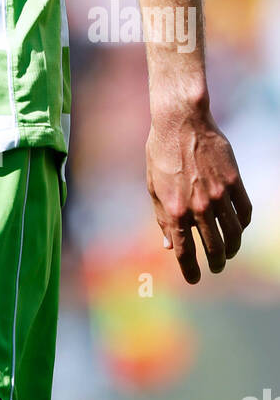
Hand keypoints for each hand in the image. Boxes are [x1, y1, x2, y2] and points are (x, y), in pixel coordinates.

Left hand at [146, 109, 251, 283]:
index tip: (193, 279)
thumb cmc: (161, 152)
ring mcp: (219, 195)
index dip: (190, 270)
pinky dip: (243, 225)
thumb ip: (162, 218)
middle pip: (214, 248)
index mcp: (175, 210)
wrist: (181, 121)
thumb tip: (168, 245)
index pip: (185, 252)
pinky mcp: (234, 182)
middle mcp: (199, 207)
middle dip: (216, 263)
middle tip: (216, 267)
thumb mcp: (153, 186)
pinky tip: (238, 228)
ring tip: (229, 253)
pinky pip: (245, 212)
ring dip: (232, 249)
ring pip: (234, 234)